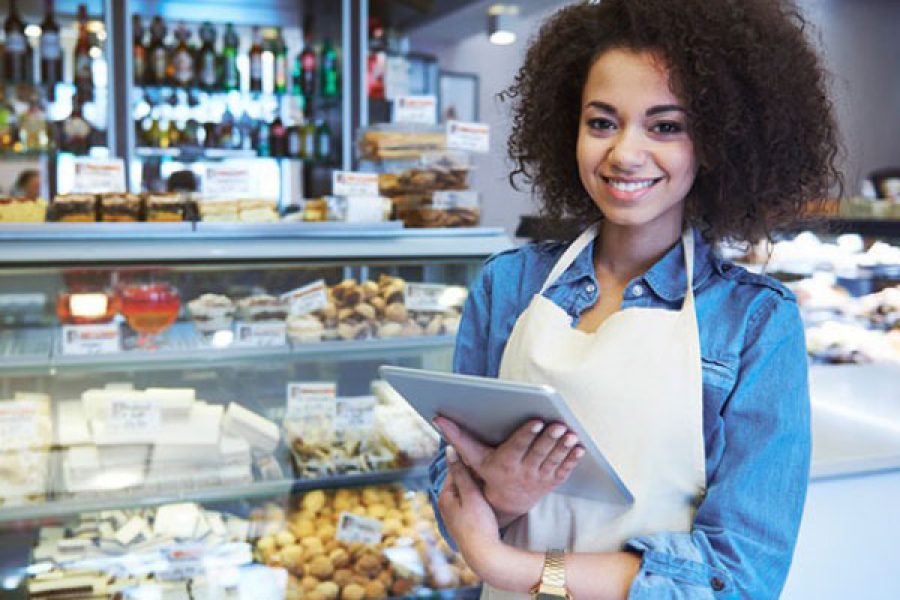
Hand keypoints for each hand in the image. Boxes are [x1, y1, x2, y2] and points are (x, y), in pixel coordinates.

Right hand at [434, 416, 583, 523]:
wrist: (505, 504)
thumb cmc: (488, 473)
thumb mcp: (473, 458)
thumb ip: (458, 437)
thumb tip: (438, 418)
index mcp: (505, 463)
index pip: (517, 447)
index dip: (527, 435)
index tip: (536, 421)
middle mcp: (523, 472)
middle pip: (538, 453)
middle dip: (550, 439)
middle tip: (560, 425)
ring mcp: (539, 478)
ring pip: (553, 460)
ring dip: (564, 448)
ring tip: (571, 434)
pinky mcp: (552, 481)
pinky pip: (564, 470)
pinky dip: (573, 459)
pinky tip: (580, 447)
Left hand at [437, 446, 506, 577]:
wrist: (484, 555)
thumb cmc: (478, 524)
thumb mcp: (471, 494)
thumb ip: (461, 472)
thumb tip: (449, 449)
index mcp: (444, 496)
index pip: (455, 470)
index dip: (469, 462)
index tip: (484, 456)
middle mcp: (446, 505)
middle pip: (460, 480)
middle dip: (473, 473)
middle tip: (491, 467)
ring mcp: (454, 514)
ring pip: (466, 491)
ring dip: (477, 485)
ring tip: (492, 479)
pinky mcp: (463, 521)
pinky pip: (470, 501)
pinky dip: (478, 496)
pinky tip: (489, 495)